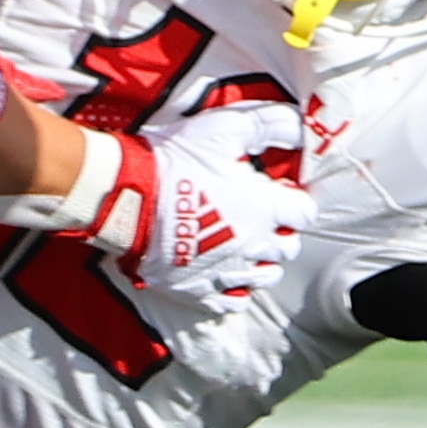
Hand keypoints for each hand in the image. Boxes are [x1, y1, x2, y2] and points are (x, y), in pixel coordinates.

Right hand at [86, 102, 309, 308]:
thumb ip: (270, 125)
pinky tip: (225, 272)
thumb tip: (302, 128)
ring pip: (265, 277)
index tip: (277, 194)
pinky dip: (234, 290)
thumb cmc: (174, 161)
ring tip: (245, 246)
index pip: (304, 213)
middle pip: (288, 248)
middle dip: (280, 233)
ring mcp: (225, 270)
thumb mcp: (225, 128)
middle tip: (260, 219)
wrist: (122, 194)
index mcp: (265, 209)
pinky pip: (232, 302)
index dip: (293, 202)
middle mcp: (253, 244)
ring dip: (261, 262)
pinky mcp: (196, 289)